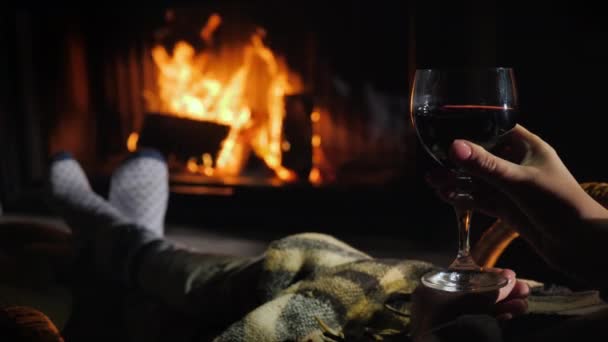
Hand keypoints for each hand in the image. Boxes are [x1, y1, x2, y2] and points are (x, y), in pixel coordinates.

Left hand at [410, 268, 528, 339]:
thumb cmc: (449, 318)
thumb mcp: (471, 299)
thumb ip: (491, 288)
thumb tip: (510, 277)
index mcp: (433, 287)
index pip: (464, 274)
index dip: (489, 274)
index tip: (509, 275)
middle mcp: (439, 300)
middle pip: (476, 291)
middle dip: (502, 291)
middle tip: (524, 290)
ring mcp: (449, 318)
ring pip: (481, 308)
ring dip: (504, 305)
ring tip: (523, 304)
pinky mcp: (459, 331)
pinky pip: (479, 321)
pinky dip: (496, 318)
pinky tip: (511, 314)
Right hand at [426, 124, 607, 286]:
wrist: (581, 247)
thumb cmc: (560, 204)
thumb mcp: (518, 181)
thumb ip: (485, 165)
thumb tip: (454, 147)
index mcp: (528, 148)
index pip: (496, 130)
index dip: (473, 128)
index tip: (447, 127)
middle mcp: (518, 165)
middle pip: (482, 157)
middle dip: (457, 160)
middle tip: (432, 159)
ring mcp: (512, 189)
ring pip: (478, 181)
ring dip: (456, 180)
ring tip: (432, 179)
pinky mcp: (508, 209)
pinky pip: (481, 200)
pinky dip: (463, 198)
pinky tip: (445, 195)